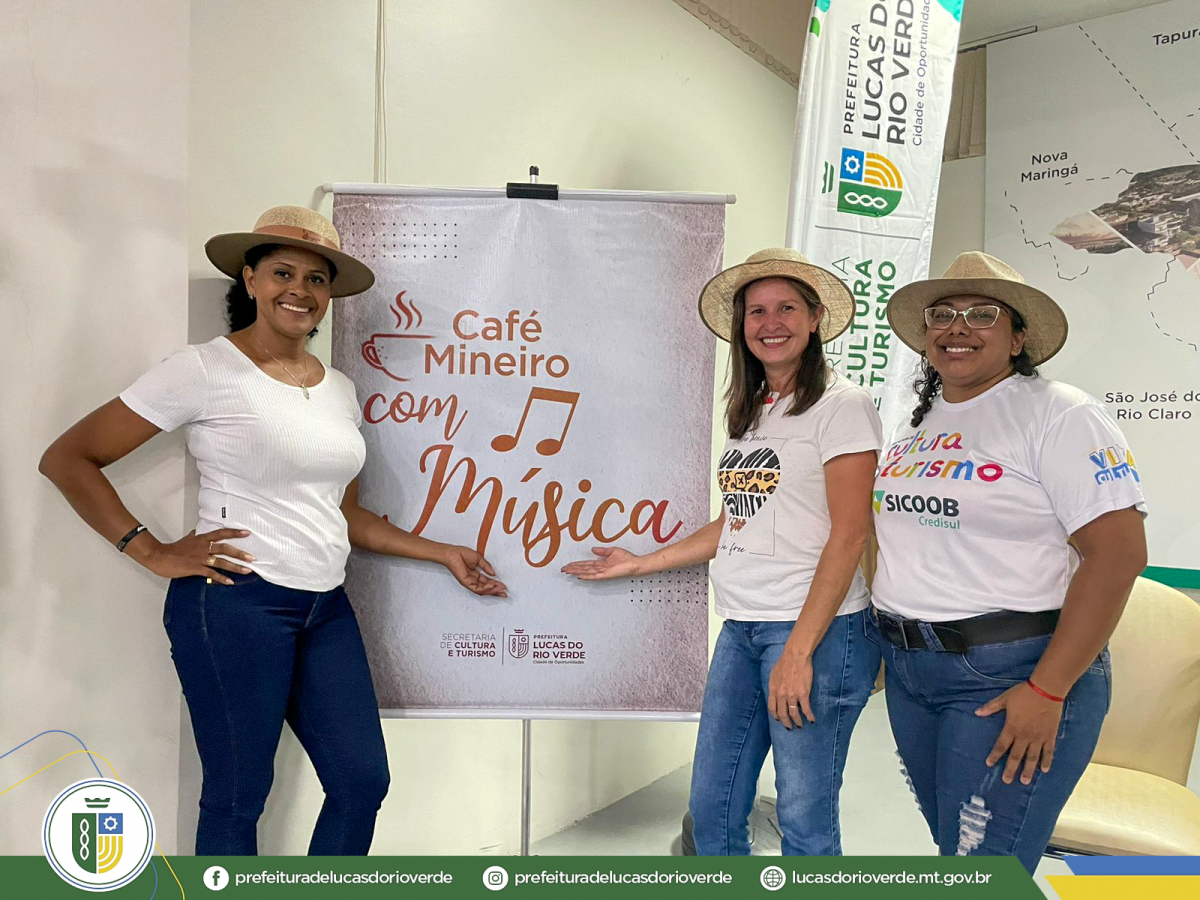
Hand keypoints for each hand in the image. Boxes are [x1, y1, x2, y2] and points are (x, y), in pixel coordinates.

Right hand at [130, 528, 252, 584]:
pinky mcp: (195, 568)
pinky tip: (230, 582)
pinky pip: (211, 573)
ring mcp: (200, 558)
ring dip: (235, 567)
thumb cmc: (172, 549)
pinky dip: (222, 578)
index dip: (234, 533)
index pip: (221, 533)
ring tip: (247, 570)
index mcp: (202, 539)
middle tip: (252, 557)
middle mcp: (203, 547)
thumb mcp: (186, 539)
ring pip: (221, 561)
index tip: (247, 533)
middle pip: (225, 548)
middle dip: (240, 553)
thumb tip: (196, 531)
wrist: (158, 556)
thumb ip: (194, 536)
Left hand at [441, 545, 506, 596]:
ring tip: (500, 589)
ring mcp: (469, 582)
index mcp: (475, 574)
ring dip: (492, 590)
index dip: (495, 584)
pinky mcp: (465, 582)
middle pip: (486, 588)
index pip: (487, 582)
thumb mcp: (478, 558)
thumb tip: (493, 573)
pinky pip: (476, 588)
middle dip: (496, 591)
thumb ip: (486, 566)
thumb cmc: (461, 554)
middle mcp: (472, 579)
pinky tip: (491, 585)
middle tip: (504, 594)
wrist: (452, 553)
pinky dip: (484, 588)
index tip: (503, 586)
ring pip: (482, 590)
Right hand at [560, 547, 641, 579]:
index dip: (577, 564)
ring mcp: (602, 572)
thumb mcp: (612, 551)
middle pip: (583, 568)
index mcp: (601, 563)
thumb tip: (592, 549)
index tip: (569, 564)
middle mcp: (600, 569)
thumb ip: (602, 551)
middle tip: (563, 569)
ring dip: (576, 572)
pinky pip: (594, 576)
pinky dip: (586, 576)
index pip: (586, 564)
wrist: (635, 563)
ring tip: (568, 572)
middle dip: (573, 569)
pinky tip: (579, 576)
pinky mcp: (606, 575)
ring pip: (586, 572)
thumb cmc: (627, 558)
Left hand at [768, 645, 814, 729]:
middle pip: (782, 714)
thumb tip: (775, 690)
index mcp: (773, 689)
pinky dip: (809, 716)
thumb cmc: (785, 662)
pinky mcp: (803, 694)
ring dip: (798, 722)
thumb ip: (774, 684)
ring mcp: (792, 695)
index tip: (779, 720)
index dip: (775, 716)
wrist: (795, 656)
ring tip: (801, 725)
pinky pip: (806, 709)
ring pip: (794, 714)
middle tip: (790, 727)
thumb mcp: (774, 673)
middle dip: (786, 723)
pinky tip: (812, 720)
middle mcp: (781, 695)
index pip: (772, 708)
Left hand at [975, 683, 1064, 784]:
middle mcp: (1025, 736)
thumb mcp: (1004, 699)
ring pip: (1032, 757)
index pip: (1001, 745)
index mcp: (1012, 727)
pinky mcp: (1050, 736)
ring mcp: (1038, 737)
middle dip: (1010, 769)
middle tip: (1006, 781)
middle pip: (1016, 756)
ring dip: (1028, 770)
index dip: (995, 755)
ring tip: (1025, 781)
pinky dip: (1047, 761)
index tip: (989, 764)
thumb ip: (991, 707)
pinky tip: (1045, 770)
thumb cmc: (1023, 693)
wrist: (1046, 690)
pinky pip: (1048, 752)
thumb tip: (977, 712)